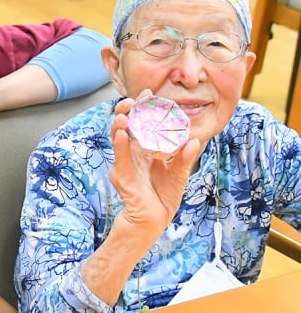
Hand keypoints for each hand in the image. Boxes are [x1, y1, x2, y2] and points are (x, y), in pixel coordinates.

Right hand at [109, 92, 200, 232]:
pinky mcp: (122, 177)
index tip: (148, 93)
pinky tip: (121, 134)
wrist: (155, 219)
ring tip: (123, 114)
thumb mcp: (179, 173)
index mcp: (144, 149)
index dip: (142, 108)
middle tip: (132, 100)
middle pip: (125, 127)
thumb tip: (193, 140)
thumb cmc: (164, 196)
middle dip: (126, 111)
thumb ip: (184, 158)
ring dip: (119, 125)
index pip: (141, 123)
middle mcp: (132, 153)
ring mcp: (125, 164)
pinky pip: (120, 159)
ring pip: (118, 140)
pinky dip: (120, 146)